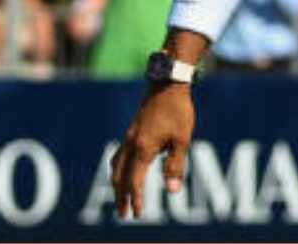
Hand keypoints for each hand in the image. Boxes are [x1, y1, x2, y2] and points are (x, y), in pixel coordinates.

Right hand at [111, 82, 193, 217]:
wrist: (167, 83)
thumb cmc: (178, 110)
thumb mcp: (182, 139)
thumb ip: (175, 165)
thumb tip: (172, 191)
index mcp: (143, 148)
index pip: (135, 181)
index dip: (136, 199)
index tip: (138, 214)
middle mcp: (131, 143)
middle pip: (119, 177)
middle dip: (121, 197)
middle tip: (124, 214)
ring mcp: (129, 136)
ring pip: (116, 165)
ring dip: (117, 184)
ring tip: (121, 197)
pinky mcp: (131, 131)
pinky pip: (118, 155)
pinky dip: (117, 169)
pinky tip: (124, 171)